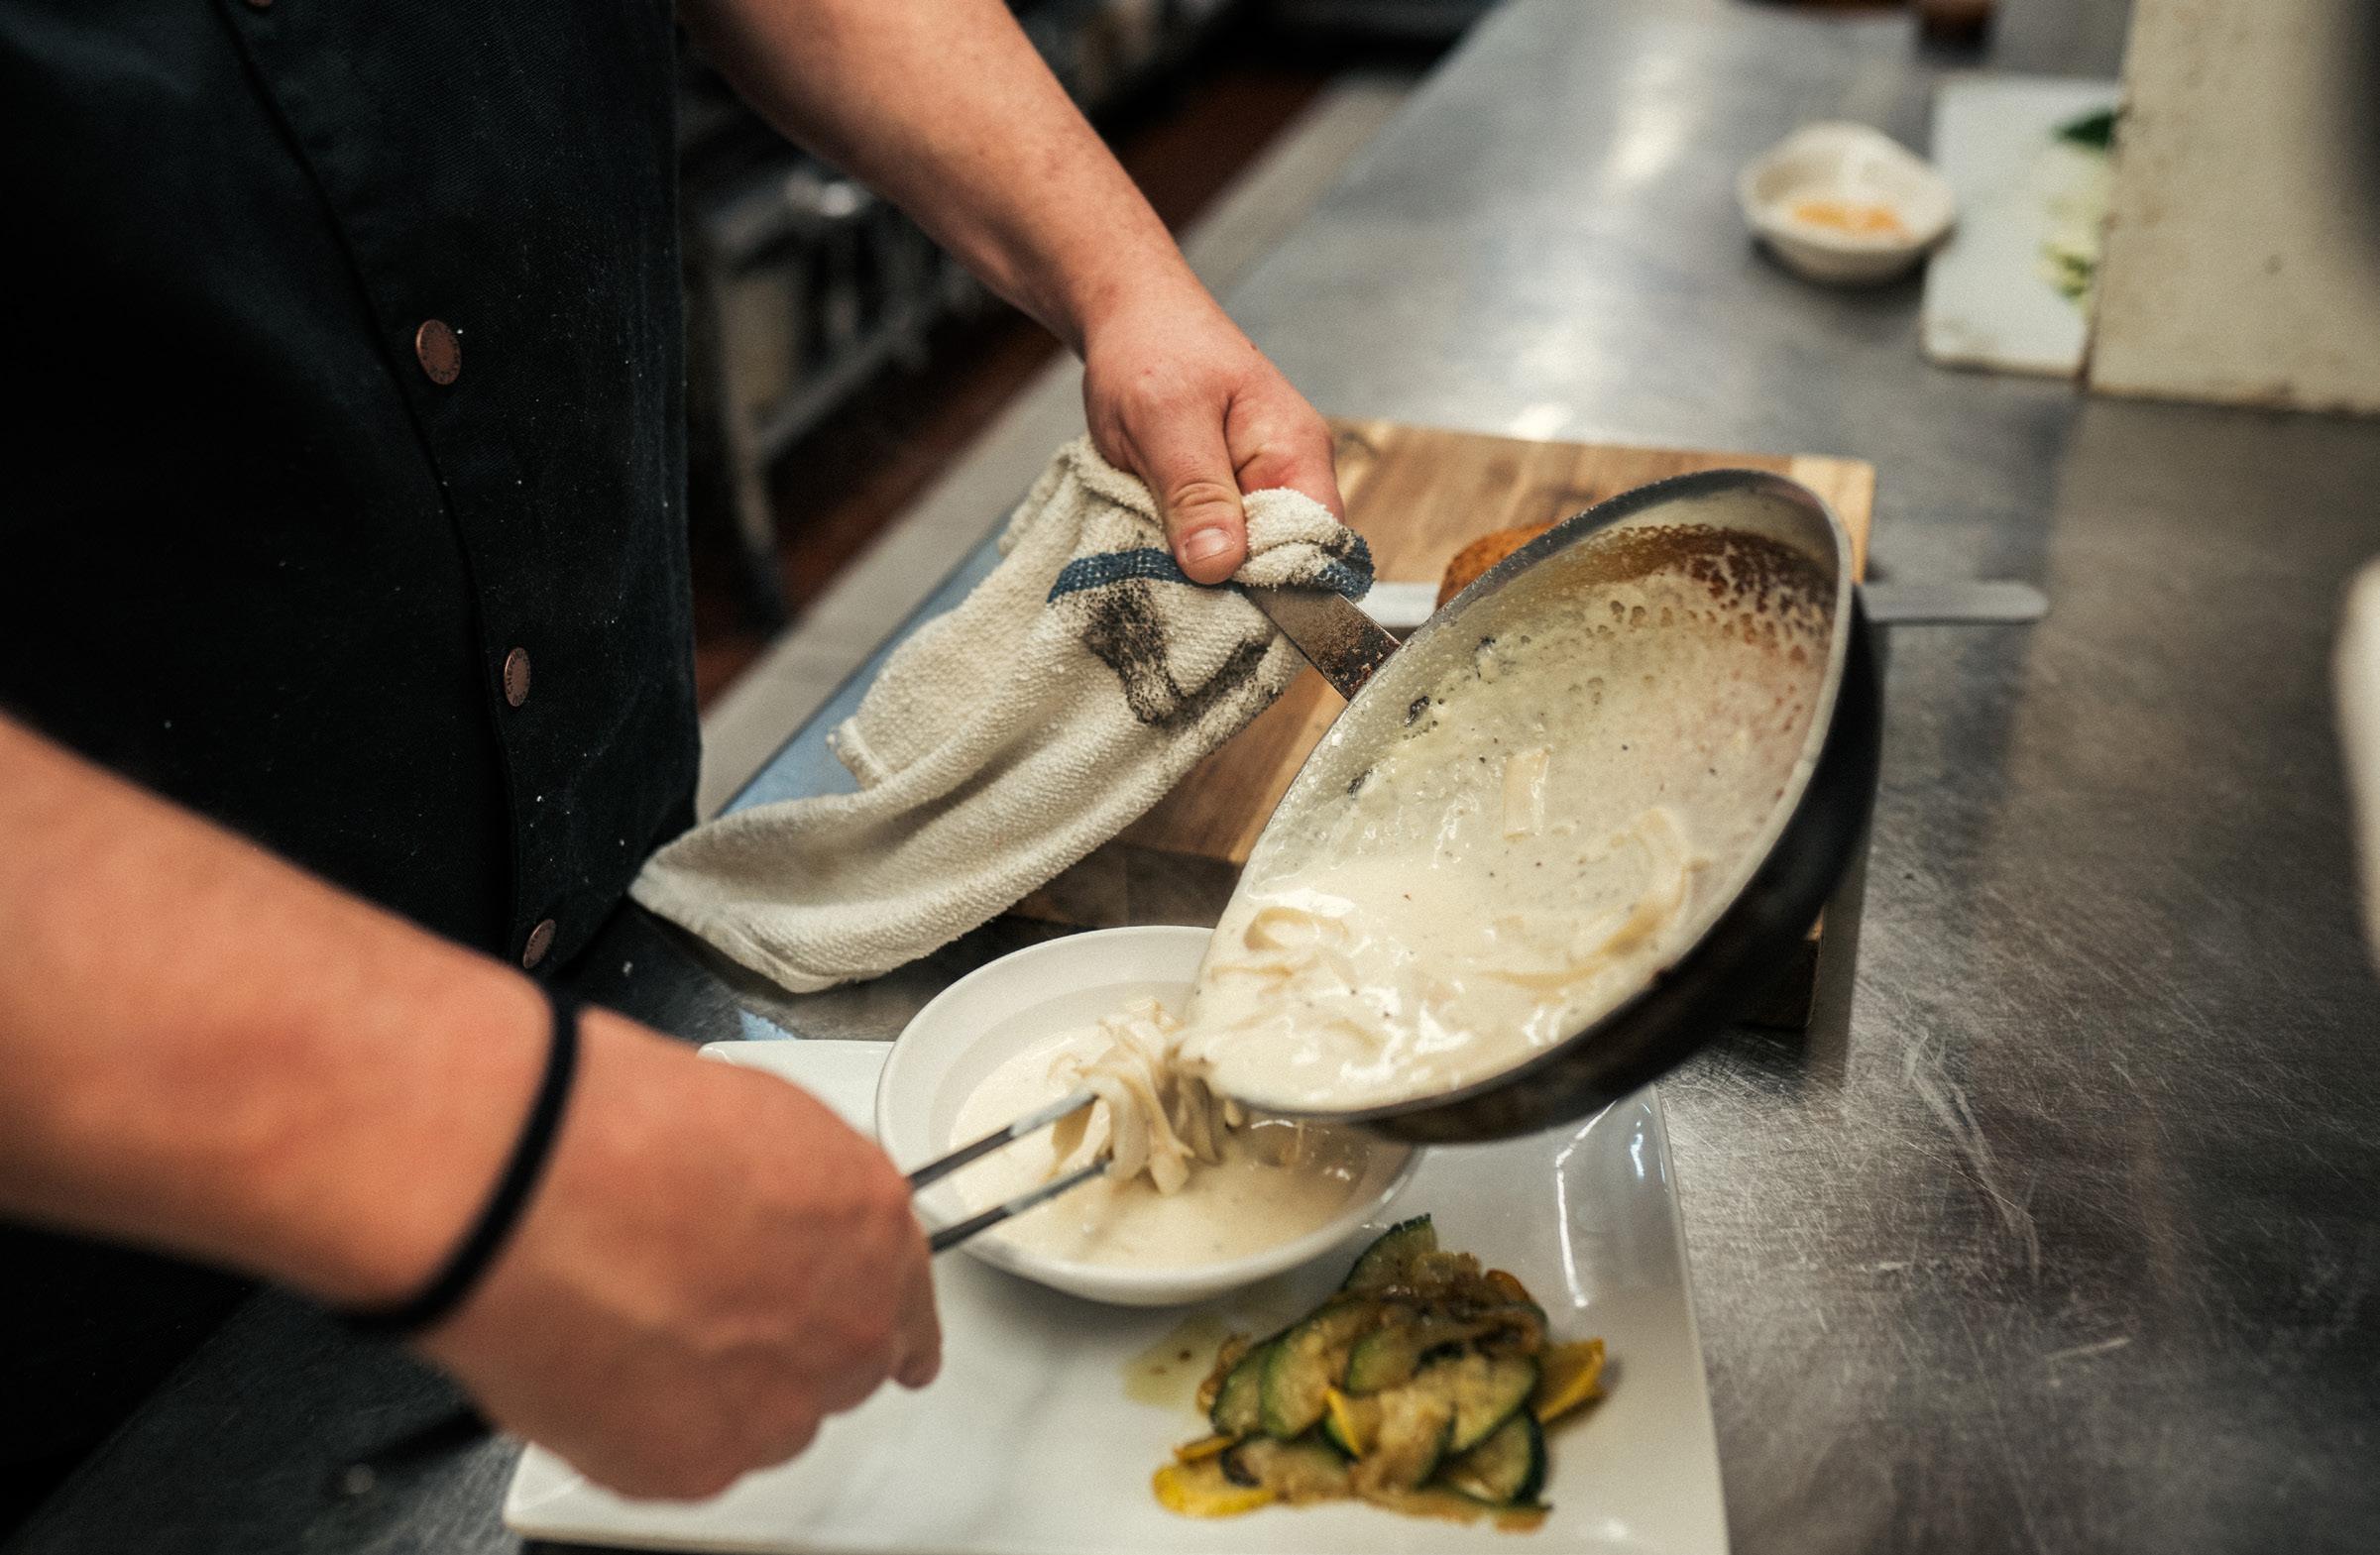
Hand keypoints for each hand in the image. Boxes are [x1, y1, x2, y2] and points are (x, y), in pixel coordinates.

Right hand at [421, 1011, 939, 1499]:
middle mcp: (846, 1324)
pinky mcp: (699, 1465)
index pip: (908, 1296)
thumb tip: (771, 1217)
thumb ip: (791, 1193)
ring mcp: (779, 1405)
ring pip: (764, 1420)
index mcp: (871, 1225)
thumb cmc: (619, 1130)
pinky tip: (602, 1360)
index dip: (873, 1313)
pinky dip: (643, 1426)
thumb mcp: (749, 1120)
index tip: (871, 1332)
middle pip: (839, 1365)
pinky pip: (684, 1457)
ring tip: (633, 1323)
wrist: (530, 1184)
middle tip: (697, 1309)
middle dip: (780, 1346)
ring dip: (715, 1390)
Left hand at [1082, 291, 1345, 584]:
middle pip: (1281, 562)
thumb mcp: (1165, 420)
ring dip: (1202, 572)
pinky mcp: (1222, 497)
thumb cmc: (1152, 348)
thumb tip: (1221, 565)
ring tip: (1159, 572)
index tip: (1223, 606)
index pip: (1315, 546)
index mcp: (1295, 453)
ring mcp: (1255, 488)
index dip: (1277, 585)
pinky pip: (1215, 544)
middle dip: (1232, 585)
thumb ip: (1196, 492)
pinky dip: (1184, 554)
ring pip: (1243, 559)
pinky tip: (1155, 553)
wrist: (1129, 314)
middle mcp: (1288, 476)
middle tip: (1175, 594)